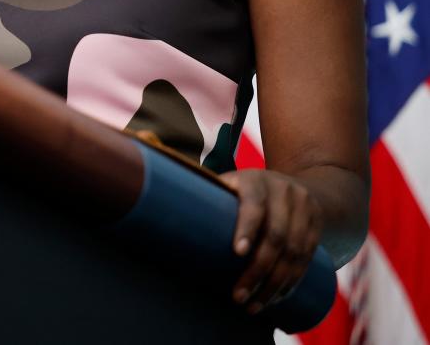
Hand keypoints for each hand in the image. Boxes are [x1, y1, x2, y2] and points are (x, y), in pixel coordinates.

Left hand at [218, 168, 323, 314]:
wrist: (299, 183)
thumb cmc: (247, 190)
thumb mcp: (232, 184)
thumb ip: (210, 198)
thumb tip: (168, 219)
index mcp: (256, 181)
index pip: (253, 205)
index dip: (246, 228)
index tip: (237, 253)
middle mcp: (284, 192)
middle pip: (275, 236)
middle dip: (257, 270)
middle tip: (239, 296)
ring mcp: (304, 209)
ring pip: (293, 253)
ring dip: (275, 284)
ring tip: (255, 305)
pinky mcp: (317, 226)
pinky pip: (307, 258)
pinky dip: (292, 281)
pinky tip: (277, 297)